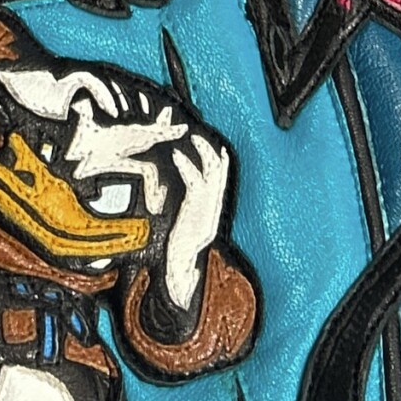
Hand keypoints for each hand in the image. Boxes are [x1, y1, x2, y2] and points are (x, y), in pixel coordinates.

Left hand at [162, 131, 230, 312]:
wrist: (180, 265)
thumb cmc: (180, 248)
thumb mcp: (191, 228)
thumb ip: (194, 213)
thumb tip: (189, 203)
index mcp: (212, 211)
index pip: (221, 181)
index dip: (222, 163)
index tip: (220, 148)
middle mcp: (214, 208)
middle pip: (220, 172)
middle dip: (212, 151)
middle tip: (200, 135)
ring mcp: (207, 208)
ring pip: (212, 172)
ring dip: (202, 151)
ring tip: (192, 138)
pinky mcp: (197, 209)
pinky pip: (194, 181)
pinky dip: (187, 165)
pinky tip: (178, 155)